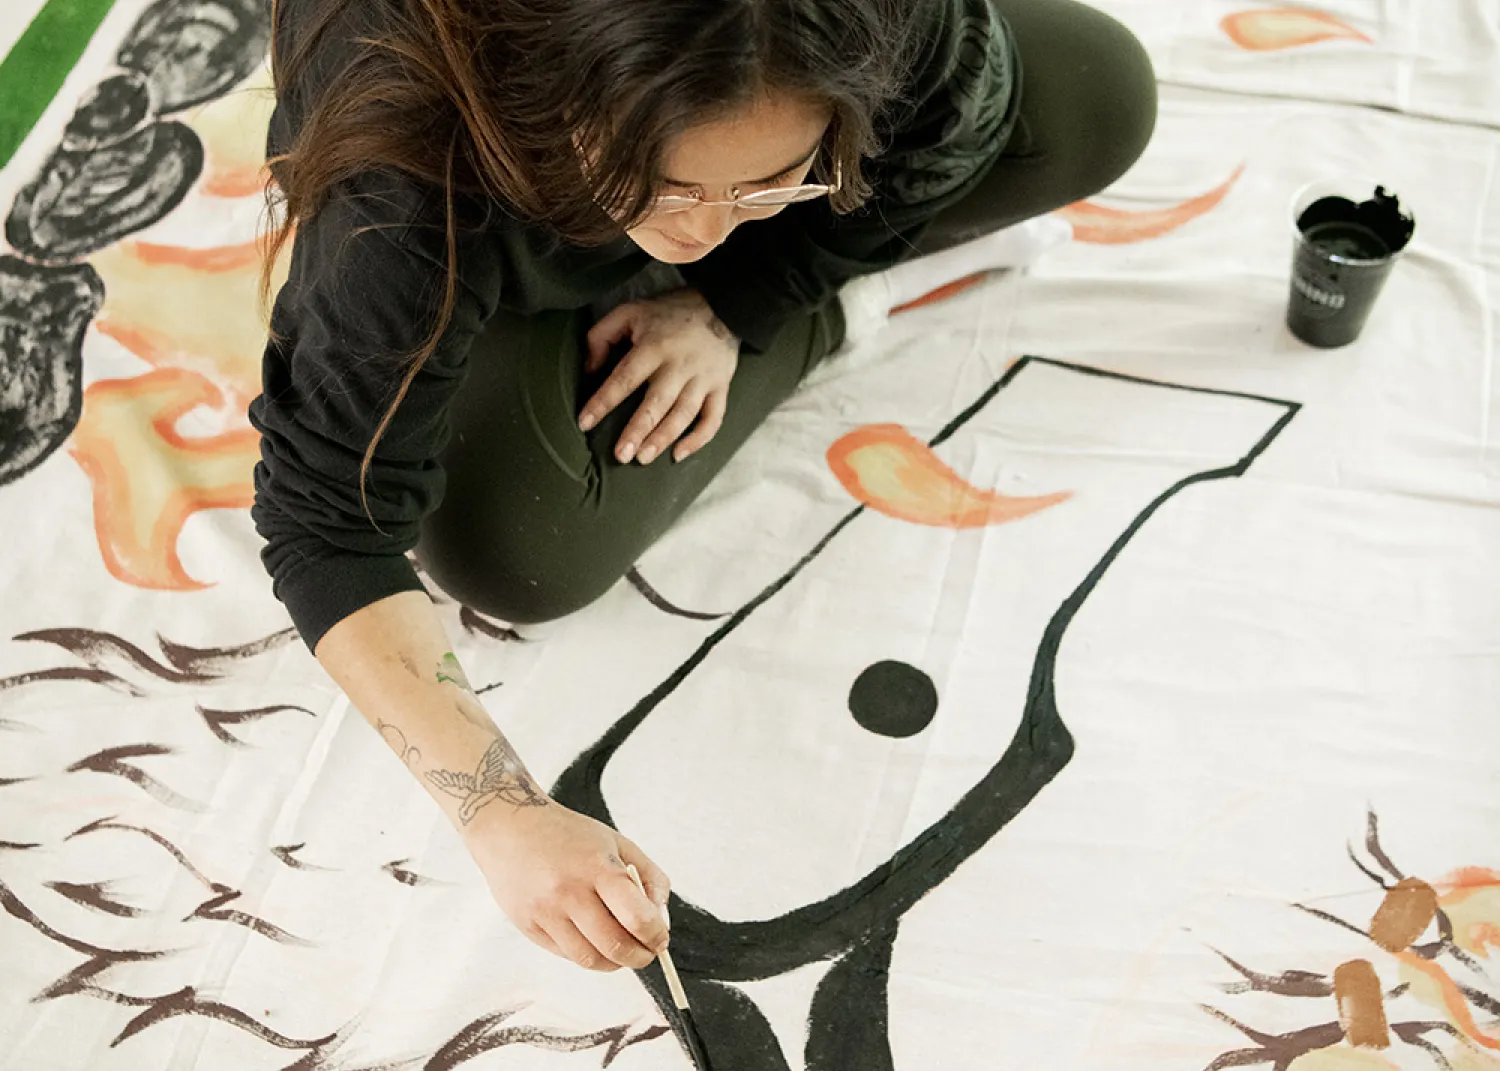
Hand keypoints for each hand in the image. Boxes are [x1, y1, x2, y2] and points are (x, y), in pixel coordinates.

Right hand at [464, 799, 671, 971]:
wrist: (509, 826)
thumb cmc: (567, 834)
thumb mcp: (617, 842)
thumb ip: (649, 876)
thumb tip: (662, 918)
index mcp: (597, 867)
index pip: (637, 918)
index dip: (656, 936)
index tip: (661, 939)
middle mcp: (569, 892)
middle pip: (615, 946)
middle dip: (640, 957)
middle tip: (646, 953)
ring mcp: (545, 912)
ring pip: (590, 959)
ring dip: (614, 963)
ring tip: (621, 951)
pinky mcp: (527, 926)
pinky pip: (566, 954)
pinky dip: (587, 954)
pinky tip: (592, 939)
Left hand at [579, 288, 737, 464]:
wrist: (722, 306)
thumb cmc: (669, 313)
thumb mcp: (630, 312)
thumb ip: (602, 337)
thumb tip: (589, 371)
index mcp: (654, 346)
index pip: (625, 378)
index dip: (604, 401)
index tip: (585, 422)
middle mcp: (680, 365)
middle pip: (657, 402)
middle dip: (638, 430)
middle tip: (621, 455)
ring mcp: (703, 379)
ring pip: (683, 414)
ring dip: (663, 438)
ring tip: (643, 458)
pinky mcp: (721, 387)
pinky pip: (713, 418)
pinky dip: (698, 439)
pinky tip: (679, 454)